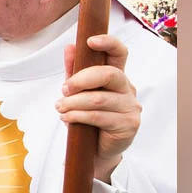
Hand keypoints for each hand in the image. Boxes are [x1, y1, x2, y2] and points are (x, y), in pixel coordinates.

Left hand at [56, 35, 141, 182]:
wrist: (95, 151)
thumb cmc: (87, 118)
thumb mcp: (77, 93)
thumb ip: (74, 71)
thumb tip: (70, 47)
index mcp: (117, 76)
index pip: (120, 53)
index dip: (109, 43)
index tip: (90, 41)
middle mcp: (127, 88)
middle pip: (109, 74)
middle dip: (81, 80)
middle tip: (64, 89)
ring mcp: (131, 107)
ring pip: (99, 99)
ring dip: (74, 103)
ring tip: (60, 107)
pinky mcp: (129, 124)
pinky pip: (100, 117)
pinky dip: (78, 116)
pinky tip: (67, 118)